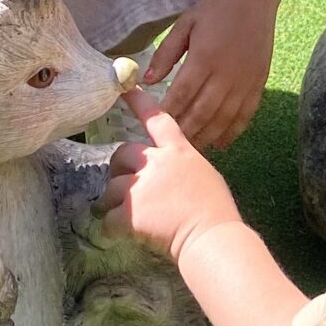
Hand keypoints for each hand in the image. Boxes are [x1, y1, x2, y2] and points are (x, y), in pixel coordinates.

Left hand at [102, 96, 242, 262]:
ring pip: (112, 187)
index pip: (157, 119)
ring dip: (114, 202)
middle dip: (119, 169)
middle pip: (123, 153)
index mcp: (179, 151)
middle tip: (122, 186)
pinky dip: (111, 228)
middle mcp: (157, 163)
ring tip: (123, 217)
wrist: (212, 237)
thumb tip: (169, 175)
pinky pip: (109, 218)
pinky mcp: (130, 211)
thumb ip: (181, 168)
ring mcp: (141, 186)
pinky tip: (121, 234)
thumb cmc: (216, 211)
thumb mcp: (204, 176)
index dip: (140, 102)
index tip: (126, 89)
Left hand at [142, 0, 276, 151]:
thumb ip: (165, 54)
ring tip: (190, 151)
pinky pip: (245, 116)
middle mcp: (225, 74)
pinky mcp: (258, 85)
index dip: (167, 114)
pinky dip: (232, 133)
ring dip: (206, 137)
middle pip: (202, 112)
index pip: (182, 94)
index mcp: (204, 58)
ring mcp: (244, 82)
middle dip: (184, 132)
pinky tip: (219, 143)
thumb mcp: (184, 25)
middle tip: (168, 147)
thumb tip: (147, 81)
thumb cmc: (215, 10)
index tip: (153, 128)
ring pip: (223, 119)